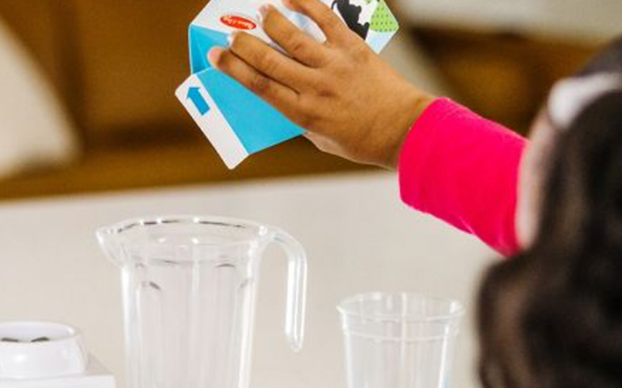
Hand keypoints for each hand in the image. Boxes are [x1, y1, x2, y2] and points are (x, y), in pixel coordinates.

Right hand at [208, 0, 434, 168]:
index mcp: (303, 113)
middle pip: (269, 60)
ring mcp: (335, 65)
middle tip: (228, 35)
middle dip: (243, 45)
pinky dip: (307, 6)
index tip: (216, 56)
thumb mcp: (321, 138)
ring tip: (259, 12)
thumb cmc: (362, 139)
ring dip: (271, 22)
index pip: (259, 86)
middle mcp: (315, 87)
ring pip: (293, 38)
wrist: (404, 130)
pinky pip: (326, 20)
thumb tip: (283, 92)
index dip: (234, 69)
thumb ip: (300, 117)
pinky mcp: (353, 48)